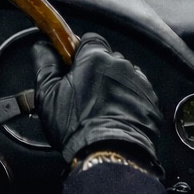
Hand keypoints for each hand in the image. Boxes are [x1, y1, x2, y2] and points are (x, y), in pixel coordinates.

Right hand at [31, 33, 161, 170]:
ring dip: (114, 86)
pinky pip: (138, 94)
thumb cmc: (76, 126)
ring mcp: (139, 83)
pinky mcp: (151, 101)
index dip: (80, 54)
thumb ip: (45, 64)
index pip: (89, 40)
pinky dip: (128, 101)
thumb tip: (42, 47)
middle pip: (108, 59)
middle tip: (84, 94)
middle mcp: (121, 65)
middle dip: (97, 71)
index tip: (73, 68)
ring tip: (101, 109)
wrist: (108, 153)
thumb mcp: (48, 94)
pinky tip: (116, 116)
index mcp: (95, 57)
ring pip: (124, 76)